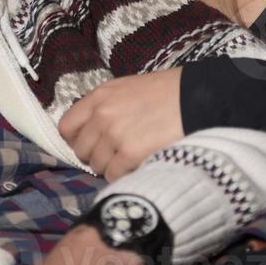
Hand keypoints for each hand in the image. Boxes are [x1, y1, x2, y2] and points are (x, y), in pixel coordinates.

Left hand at [59, 67, 183, 178]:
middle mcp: (102, 114)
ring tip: (131, 158)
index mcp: (100, 96)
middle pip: (81, 150)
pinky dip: (124, 175)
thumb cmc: (168, 93)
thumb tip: (94, 132)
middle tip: (116, 154)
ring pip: (96, 165)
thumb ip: (107, 107)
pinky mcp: (130, 153)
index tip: (92, 144)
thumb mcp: (129, 89)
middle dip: (97, 155)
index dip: (77, 139)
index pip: (67, 126)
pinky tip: (139, 165)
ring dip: (111, 166)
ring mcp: (115, 134)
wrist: (198, 98)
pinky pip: (114, 175)